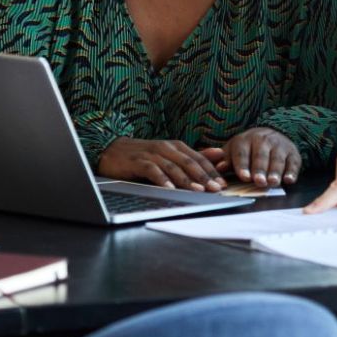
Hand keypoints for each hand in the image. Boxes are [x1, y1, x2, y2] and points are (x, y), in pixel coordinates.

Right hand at [98, 138, 224, 191]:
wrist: (112, 150)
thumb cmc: (144, 155)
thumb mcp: (170, 155)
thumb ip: (193, 156)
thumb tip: (219, 155)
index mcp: (176, 146)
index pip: (199, 159)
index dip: (212, 171)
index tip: (223, 184)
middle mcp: (166, 147)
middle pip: (189, 162)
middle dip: (204, 176)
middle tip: (216, 188)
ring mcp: (151, 153)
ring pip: (173, 166)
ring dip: (187, 179)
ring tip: (198, 190)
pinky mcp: (137, 161)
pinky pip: (152, 170)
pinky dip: (162, 179)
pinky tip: (169, 188)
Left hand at [201, 127, 300, 186]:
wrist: (271, 135)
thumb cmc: (247, 149)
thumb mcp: (233, 151)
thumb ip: (224, 160)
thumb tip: (219, 168)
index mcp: (245, 140)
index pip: (242, 153)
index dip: (243, 165)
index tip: (244, 176)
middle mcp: (263, 139)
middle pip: (261, 156)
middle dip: (260, 169)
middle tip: (259, 182)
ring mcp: (279, 145)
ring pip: (277, 158)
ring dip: (275, 171)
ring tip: (273, 182)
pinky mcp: (292, 152)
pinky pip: (293, 162)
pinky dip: (292, 171)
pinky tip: (289, 180)